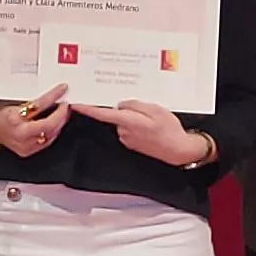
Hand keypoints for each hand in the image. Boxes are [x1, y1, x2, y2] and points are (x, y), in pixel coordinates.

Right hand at [0, 85, 70, 157]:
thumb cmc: (2, 114)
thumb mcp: (15, 103)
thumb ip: (33, 102)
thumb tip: (53, 94)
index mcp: (14, 118)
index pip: (39, 106)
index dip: (53, 96)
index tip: (62, 90)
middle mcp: (19, 134)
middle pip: (49, 124)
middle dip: (61, 114)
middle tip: (66, 105)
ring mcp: (24, 145)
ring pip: (51, 134)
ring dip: (60, 123)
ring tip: (62, 113)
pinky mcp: (28, 151)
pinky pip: (47, 141)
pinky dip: (54, 131)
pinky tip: (56, 124)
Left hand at [72, 100, 209, 166]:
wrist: (179, 150)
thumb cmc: (170, 130)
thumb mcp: (155, 109)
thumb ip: (135, 105)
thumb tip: (122, 105)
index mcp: (128, 121)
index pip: (102, 114)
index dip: (88, 109)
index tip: (76, 105)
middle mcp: (124, 132)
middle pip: (116, 114)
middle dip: (126, 109)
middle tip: (145, 108)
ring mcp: (128, 139)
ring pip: (124, 121)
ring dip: (134, 117)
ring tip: (153, 119)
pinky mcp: (133, 144)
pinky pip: (130, 129)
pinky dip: (138, 125)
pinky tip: (152, 126)